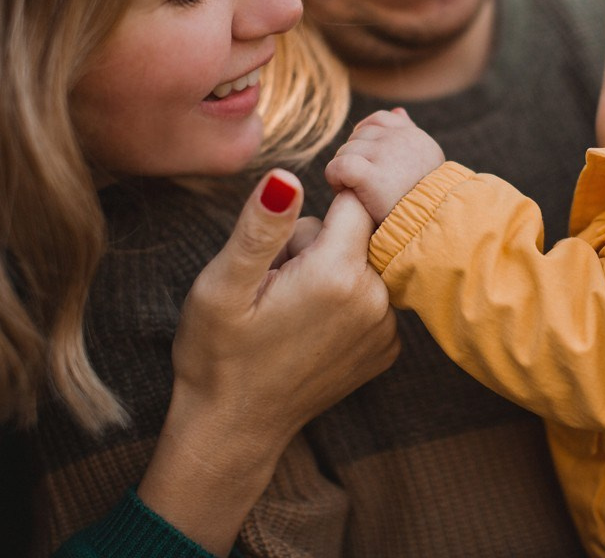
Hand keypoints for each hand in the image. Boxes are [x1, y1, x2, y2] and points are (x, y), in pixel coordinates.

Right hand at [138, 170, 398, 554]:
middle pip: (360, 232)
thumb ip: (260, 227)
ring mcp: (387, 330)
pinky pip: (373, 296)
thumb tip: (286, 176)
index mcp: (338, 275)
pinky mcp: (387, 349)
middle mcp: (377, 301)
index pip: (353, 200)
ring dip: (333, 272)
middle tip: (277, 283)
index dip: (315, 208)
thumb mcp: (223, 285)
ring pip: (366, 263)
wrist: (233, 428)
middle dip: (319, 243)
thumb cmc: (217, 354)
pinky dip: (346, 301)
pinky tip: (311, 327)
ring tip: (290, 307)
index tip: (284, 240)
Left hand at [325, 107, 444, 222]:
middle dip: (355, 158)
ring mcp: (386, 154)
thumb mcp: (424, 165)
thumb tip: (398, 112)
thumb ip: (409, 137)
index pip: (380, 119)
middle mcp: (403, 140)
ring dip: (345, 172)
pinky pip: (338, 166)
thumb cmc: (424, 205)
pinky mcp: (370, 174)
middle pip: (359, 136)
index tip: (368, 163)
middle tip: (363, 185)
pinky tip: (345, 192)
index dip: (366, 140)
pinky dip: (335, 179)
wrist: (428, 230)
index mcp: (416, 138)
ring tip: (358, 193)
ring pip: (345, 151)